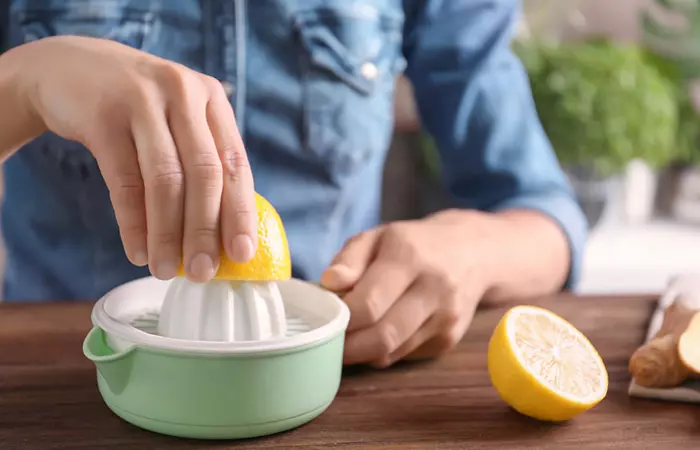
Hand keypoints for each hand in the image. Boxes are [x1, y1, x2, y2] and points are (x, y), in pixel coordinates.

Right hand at [14, 36, 256, 281]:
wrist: (69, 67)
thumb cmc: (137, 107)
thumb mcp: (177, 116)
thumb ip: (201, 158)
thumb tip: (221, 234)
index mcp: (210, 98)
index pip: (235, 162)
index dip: (240, 212)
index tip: (242, 253)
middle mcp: (183, 94)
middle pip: (204, 174)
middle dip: (206, 230)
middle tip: (204, 272)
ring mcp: (142, 101)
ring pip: (165, 180)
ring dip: (168, 233)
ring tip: (166, 269)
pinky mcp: (103, 116)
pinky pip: (124, 182)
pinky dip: (133, 223)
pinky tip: (137, 250)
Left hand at [320, 210, 492, 367]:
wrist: (475, 252)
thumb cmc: (415, 243)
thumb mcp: (379, 236)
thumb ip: (349, 259)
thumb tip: (328, 284)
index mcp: (410, 257)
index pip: (368, 304)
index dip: (340, 319)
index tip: (323, 318)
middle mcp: (434, 289)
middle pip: (382, 336)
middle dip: (348, 346)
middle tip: (327, 341)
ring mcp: (446, 318)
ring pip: (392, 352)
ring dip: (363, 351)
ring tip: (348, 336)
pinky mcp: (449, 339)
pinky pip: (404, 355)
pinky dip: (383, 350)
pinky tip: (378, 332)